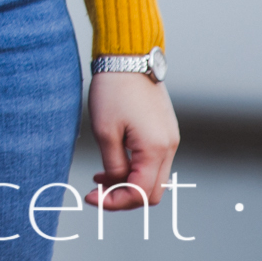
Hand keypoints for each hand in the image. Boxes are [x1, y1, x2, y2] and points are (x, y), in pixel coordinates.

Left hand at [84, 68, 178, 208]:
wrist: (128, 58)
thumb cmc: (113, 91)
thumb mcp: (105, 132)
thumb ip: (114, 165)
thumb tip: (116, 184)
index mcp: (155, 149)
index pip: (140, 193)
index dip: (115, 202)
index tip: (90, 198)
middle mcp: (169, 148)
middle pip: (152, 192)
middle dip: (123, 197)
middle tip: (96, 192)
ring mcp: (170, 139)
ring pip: (153, 178)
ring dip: (128, 183)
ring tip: (99, 177)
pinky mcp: (165, 132)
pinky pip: (153, 162)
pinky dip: (135, 169)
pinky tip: (113, 163)